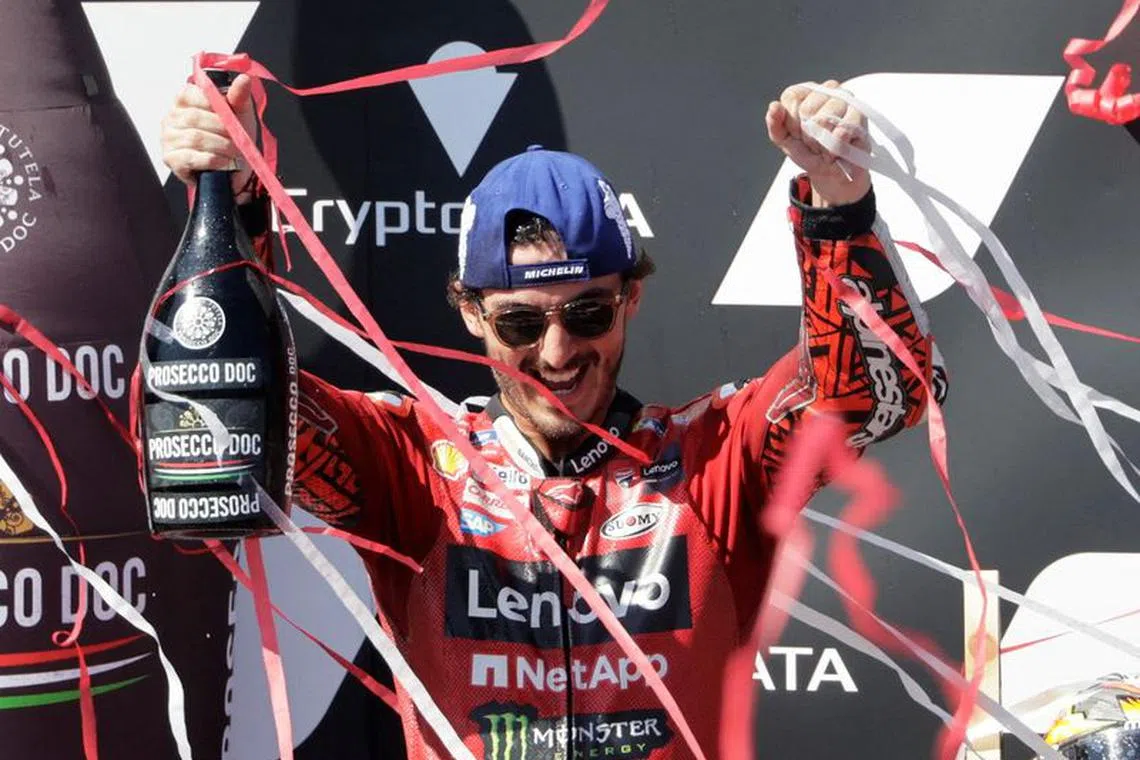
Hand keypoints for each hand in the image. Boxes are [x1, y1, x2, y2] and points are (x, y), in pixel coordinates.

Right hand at [160, 74, 257, 200]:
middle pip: (195, 118)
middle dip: (222, 129)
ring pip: (195, 138)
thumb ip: (238, 96)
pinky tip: (224, 163)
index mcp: (184, 100)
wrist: (232, 168)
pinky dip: (213, 160)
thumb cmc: (231, 137)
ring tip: (234, 152)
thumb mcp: (238, 113)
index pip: (190, 94)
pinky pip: (192, 157)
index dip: (213, 105)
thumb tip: (244, 79)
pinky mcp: (171, 159)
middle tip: (238, 139)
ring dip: (221, 146)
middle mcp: (171, 117)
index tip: (230, 115)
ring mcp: (168, 138)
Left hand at [766, 79, 870, 206]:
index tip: (797, 133)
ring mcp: (845, 99)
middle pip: (807, 110)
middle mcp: (826, 89)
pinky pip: (842, 130)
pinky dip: (835, 147)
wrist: (831, 172)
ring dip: (822, 143)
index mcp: (805, 92)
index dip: (792, 122)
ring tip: (826, 146)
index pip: (791, 98)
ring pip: (824, 119)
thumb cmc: (808, 152)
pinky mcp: (859, 114)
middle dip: (807, 135)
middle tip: (814, 142)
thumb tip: (774, 106)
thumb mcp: (785, 141)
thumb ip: (775, 124)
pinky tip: (837, 149)